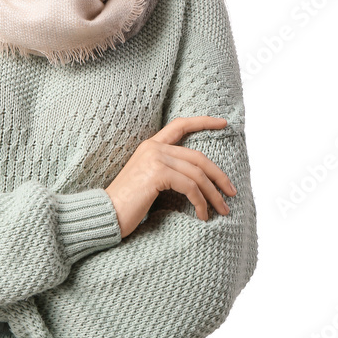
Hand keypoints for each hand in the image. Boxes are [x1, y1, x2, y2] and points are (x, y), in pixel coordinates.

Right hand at [104, 115, 236, 237]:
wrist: (105, 214)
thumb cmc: (126, 204)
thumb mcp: (148, 182)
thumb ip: (167, 172)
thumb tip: (196, 181)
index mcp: (150, 146)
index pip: (180, 125)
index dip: (203, 121)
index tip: (223, 123)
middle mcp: (153, 147)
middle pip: (198, 157)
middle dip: (219, 176)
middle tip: (232, 192)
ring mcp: (155, 158)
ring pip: (197, 174)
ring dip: (214, 195)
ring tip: (222, 210)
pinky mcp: (157, 173)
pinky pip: (190, 187)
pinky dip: (200, 203)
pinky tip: (202, 216)